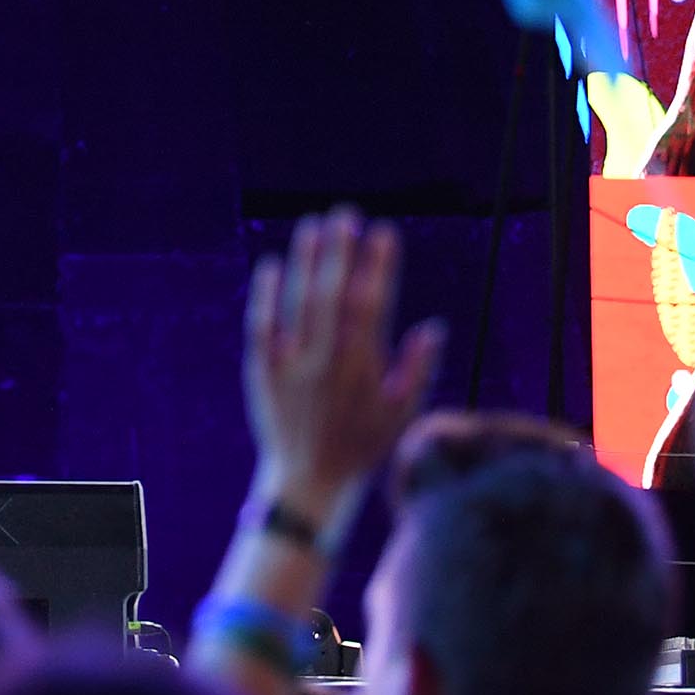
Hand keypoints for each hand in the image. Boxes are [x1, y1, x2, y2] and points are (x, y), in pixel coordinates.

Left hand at [243, 209, 443, 520]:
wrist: (309, 481)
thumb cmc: (362, 445)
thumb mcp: (402, 415)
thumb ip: (418, 370)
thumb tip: (433, 326)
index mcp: (362, 367)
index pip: (371, 304)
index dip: (377, 266)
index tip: (384, 232)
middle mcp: (325, 360)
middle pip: (333, 294)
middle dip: (340, 250)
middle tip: (345, 214)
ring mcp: (291, 363)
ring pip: (298, 302)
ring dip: (306, 261)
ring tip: (314, 225)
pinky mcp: (263, 370)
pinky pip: (262, 324)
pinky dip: (266, 294)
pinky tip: (272, 264)